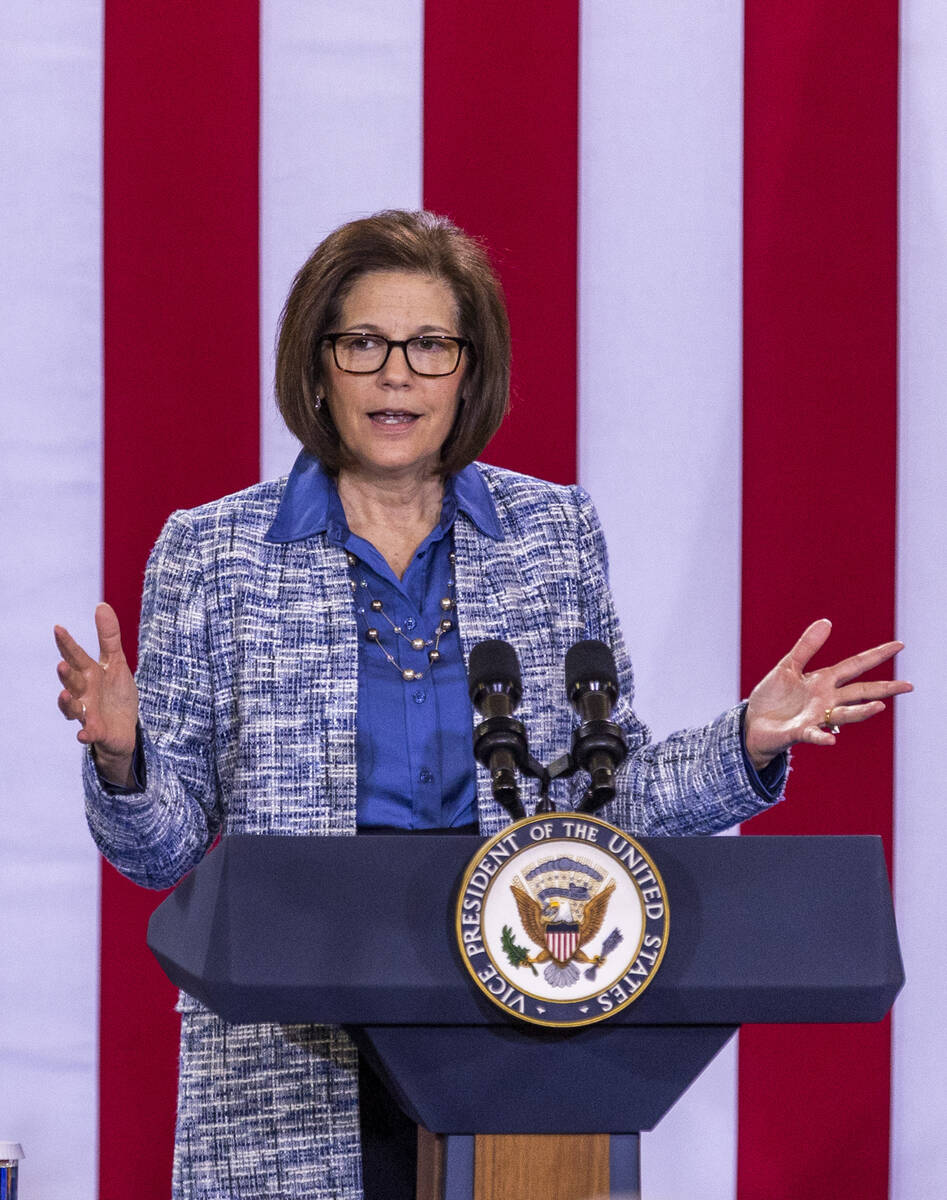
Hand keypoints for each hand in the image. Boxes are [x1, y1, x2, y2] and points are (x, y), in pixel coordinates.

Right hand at [55, 602, 139, 785]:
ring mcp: (88, 713)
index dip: (67, 643)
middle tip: (62, 664)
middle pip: (72, 682)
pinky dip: (85, 734)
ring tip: (64, 695)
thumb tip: (101, 604)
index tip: (58, 628)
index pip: (76, 656)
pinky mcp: (97, 732)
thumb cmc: (115, 693)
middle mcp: (84, 693)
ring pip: (73, 708)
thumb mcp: (116, 663)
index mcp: (89, 673)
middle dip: (66, 674)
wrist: (124, 728)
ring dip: (68, 703)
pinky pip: (89, 734)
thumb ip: (108, 637)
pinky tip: (83, 735)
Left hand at [744, 618, 912, 770]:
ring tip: (879, 706)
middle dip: (884, 689)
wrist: (753, 723)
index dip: (876, 655)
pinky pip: (812, 735)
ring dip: (861, 712)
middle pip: (859, 692)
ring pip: (844, 714)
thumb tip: (827, 621)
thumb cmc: (773, 697)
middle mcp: (825, 700)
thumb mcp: (788, 667)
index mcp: (823, 681)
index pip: (855, 666)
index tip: (899, 646)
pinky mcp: (799, 732)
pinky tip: (831, 739)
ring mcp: (815, 717)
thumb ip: (806, 647)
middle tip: (908, 686)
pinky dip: (821, 737)